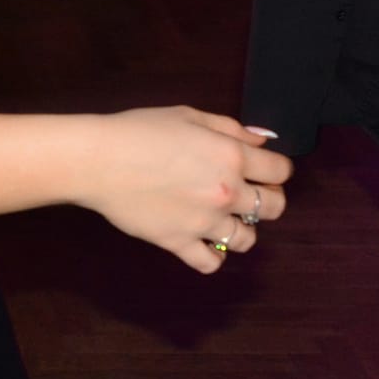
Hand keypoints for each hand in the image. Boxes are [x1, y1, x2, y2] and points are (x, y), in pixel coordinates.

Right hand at [84, 107, 290, 273]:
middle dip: (268, 199)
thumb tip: (260, 143)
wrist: (98, 159)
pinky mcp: (179, 242)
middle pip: (274, 208)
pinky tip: (202, 241)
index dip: (276, 169)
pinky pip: (210, 262)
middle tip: (248, 193)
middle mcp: (226, 192)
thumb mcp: (188, 115)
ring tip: (222, 217)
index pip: (280, 171)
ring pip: (247, 239)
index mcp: (230, 156)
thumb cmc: (139, 130)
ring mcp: (204, 222)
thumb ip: (230, 128)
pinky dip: (211, 255)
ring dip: (241, 228)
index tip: (265, 170)